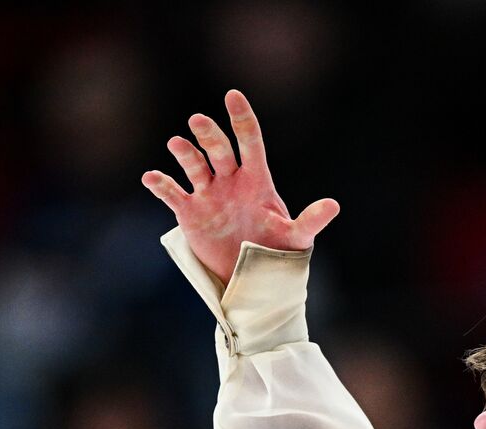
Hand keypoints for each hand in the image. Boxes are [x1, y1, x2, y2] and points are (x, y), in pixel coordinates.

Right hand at [142, 89, 338, 286]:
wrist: (251, 276)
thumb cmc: (277, 251)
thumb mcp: (296, 237)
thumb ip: (311, 221)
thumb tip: (334, 205)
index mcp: (256, 179)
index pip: (250, 141)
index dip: (242, 118)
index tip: (233, 95)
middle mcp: (230, 180)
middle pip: (219, 149)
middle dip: (209, 135)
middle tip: (199, 121)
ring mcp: (208, 193)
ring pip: (194, 166)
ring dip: (185, 154)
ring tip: (177, 144)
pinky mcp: (189, 212)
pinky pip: (172, 193)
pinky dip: (160, 185)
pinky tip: (151, 178)